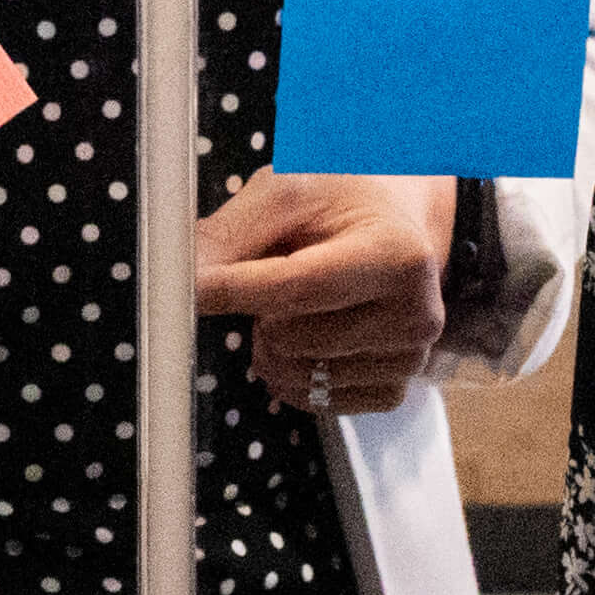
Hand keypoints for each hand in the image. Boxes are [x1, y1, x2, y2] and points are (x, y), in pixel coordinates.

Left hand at [195, 170, 454, 415]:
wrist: (396, 222)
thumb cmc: (340, 202)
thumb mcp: (286, 193)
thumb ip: (230, 235)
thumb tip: (178, 280)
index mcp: (398, 255)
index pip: (298, 287)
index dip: (235, 291)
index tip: (191, 288)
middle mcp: (416, 315)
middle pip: (289, 337)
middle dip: (261, 310)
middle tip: (280, 272)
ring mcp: (409, 360)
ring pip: (294, 375)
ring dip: (273, 342)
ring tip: (298, 300)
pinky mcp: (394, 391)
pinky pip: (313, 402)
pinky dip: (293, 372)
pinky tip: (311, 331)